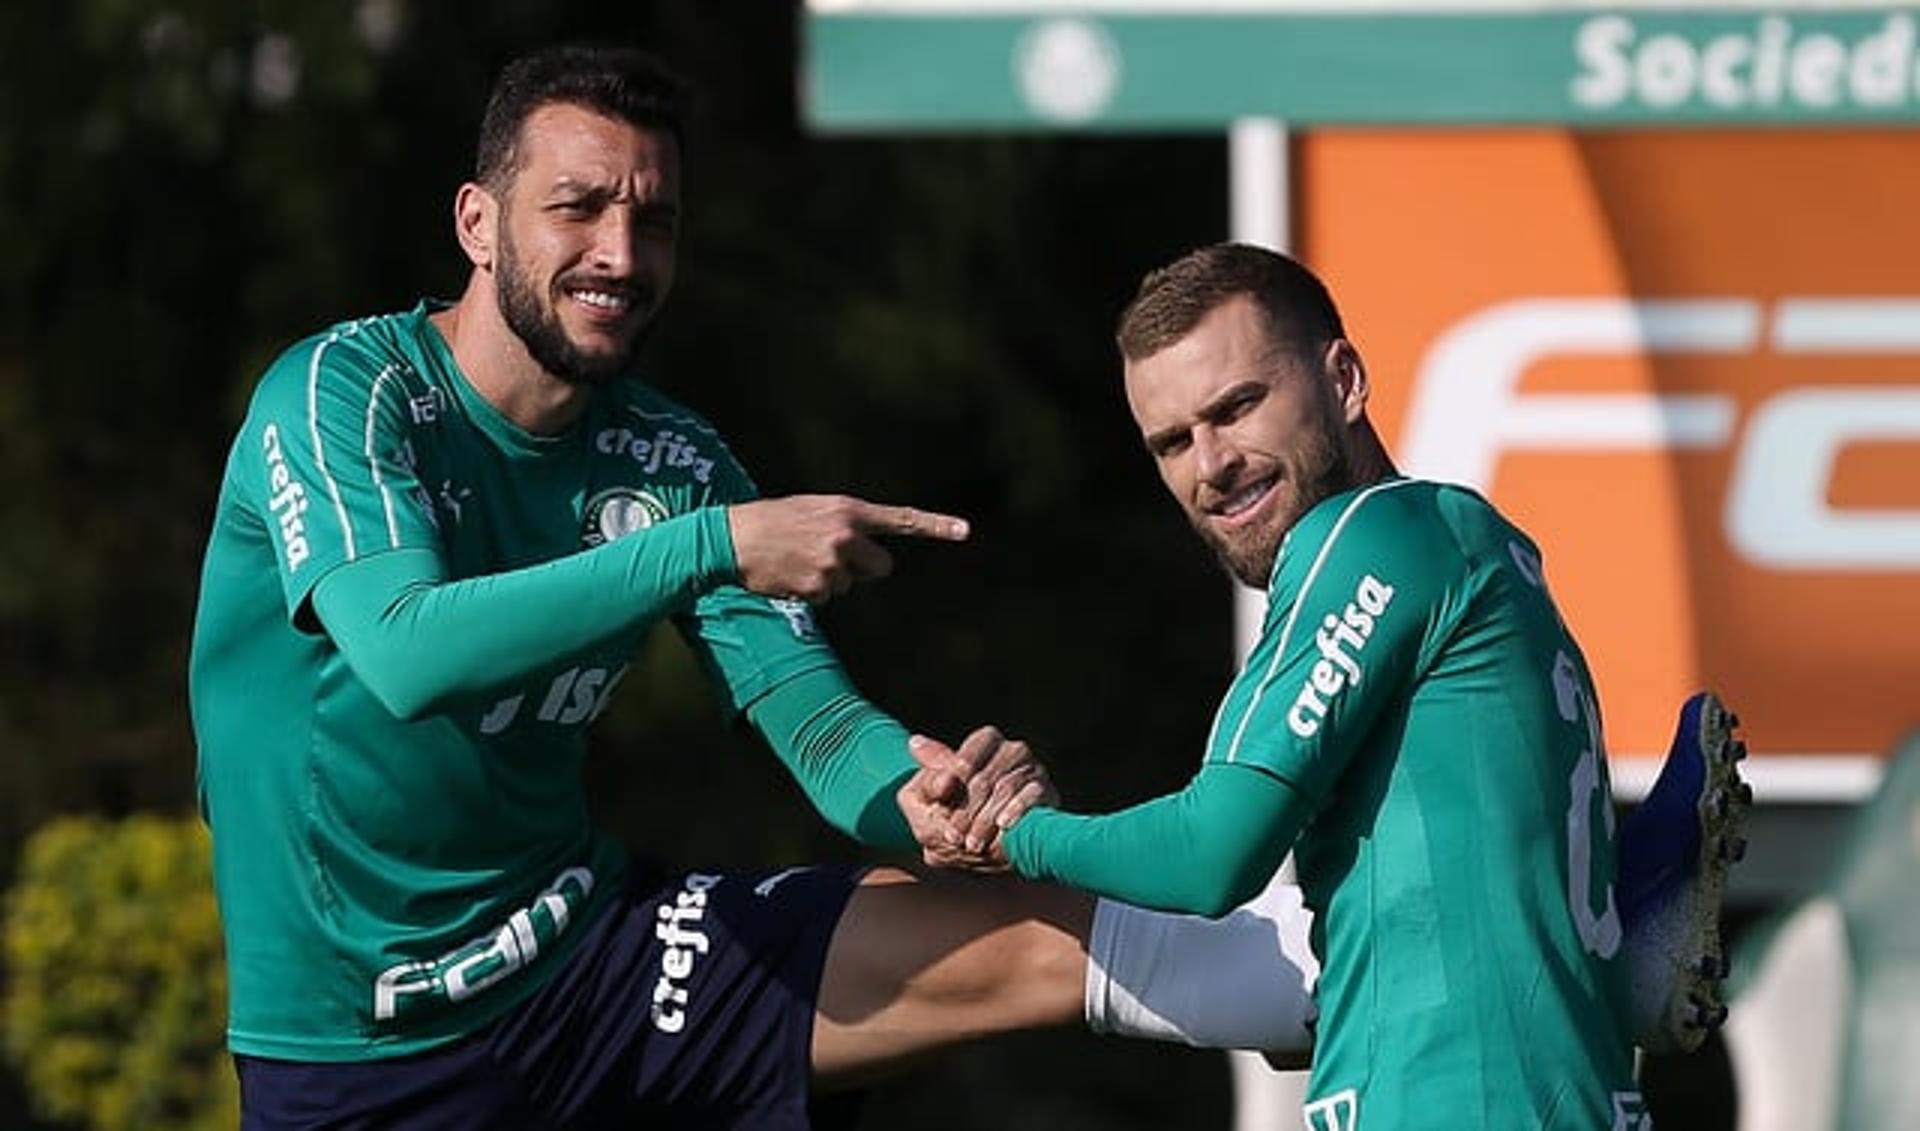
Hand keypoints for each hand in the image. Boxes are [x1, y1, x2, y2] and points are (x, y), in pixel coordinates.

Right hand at [726, 495, 968, 605]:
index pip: (900, 518)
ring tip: (799, 561)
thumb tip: (867, 554)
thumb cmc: (773, 520)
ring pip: (850, 585)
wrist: (732, 537)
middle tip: (832, 559)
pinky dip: (811, 592)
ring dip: (829, 579)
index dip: (935, 526)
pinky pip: (828, 598)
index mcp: (848, 509)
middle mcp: (846, 534)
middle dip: (864, 570)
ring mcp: (833, 561)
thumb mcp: (814, 510)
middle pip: (882, 567)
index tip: (965, 530)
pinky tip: (790, 575)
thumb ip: (846, 525)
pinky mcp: (818, 586)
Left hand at [896, 727, 1057, 872]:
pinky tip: (1002, 826)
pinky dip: (1016, 811)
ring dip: (986, 819)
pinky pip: (1032, 796)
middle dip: (966, 809)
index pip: (969, 751)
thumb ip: (928, 774)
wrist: (993, 842)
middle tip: (952, 835)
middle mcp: (1013, 750)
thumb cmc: (956, 813)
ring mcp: (1034, 769)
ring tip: (971, 844)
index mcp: (986, 741)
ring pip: (1006, 789)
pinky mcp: (1048, 791)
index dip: (954, 774)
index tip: (940, 796)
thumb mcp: (932, 796)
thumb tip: (915, 744)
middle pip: (985, 777)